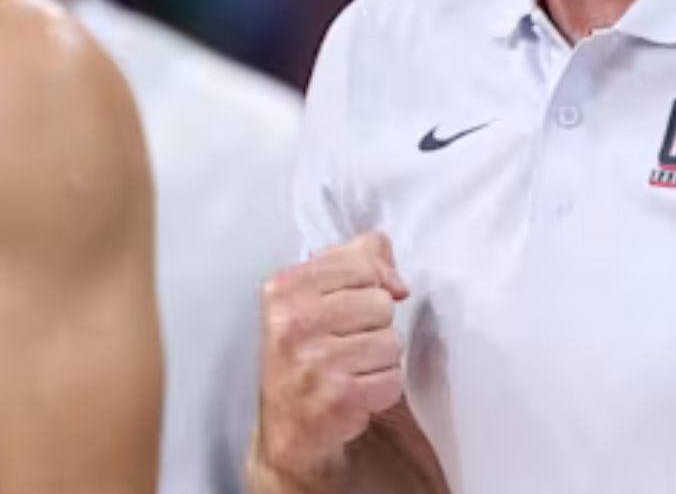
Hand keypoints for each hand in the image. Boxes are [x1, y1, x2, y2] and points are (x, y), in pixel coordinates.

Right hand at [255, 232, 411, 485]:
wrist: (288, 432)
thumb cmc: (308, 357)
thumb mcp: (317, 298)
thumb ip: (353, 259)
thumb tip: (382, 242)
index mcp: (283, 288)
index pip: (363, 262)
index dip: (376, 283)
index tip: (358, 305)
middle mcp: (291, 323)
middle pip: (381, 303)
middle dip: (375, 327)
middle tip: (345, 347)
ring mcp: (312, 361)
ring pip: (391, 341)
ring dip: (380, 361)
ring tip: (349, 371)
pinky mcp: (336, 397)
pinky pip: (392, 378)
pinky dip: (382, 390)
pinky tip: (354, 395)